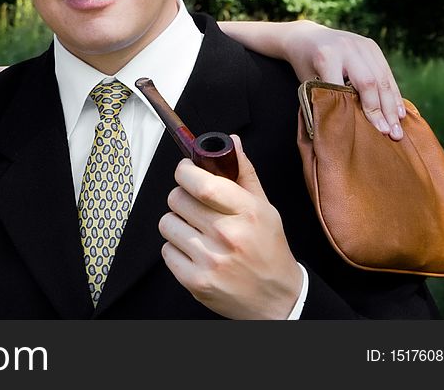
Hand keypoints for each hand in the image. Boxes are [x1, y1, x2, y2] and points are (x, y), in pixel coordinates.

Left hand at [158, 136, 302, 318]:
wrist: (277, 300)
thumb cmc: (268, 249)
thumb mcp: (265, 209)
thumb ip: (244, 174)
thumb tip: (231, 142)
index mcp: (247, 213)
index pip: (201, 183)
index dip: (185, 171)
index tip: (186, 170)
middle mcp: (228, 235)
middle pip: (177, 199)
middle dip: (182, 197)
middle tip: (194, 204)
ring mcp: (210, 260)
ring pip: (167, 223)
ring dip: (177, 223)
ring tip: (196, 230)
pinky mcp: (195, 281)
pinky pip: (166, 250)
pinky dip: (176, 249)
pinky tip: (195, 251)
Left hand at [283, 20, 405, 139]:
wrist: (305, 37)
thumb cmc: (304, 66)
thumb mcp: (308, 83)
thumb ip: (325, 101)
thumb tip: (345, 133)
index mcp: (326, 58)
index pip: (348, 89)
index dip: (365, 111)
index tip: (377, 132)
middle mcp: (346, 48)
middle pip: (370, 83)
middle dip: (383, 111)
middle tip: (392, 135)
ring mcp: (361, 44)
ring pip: (383, 78)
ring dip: (393, 105)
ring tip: (399, 127)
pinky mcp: (371, 45)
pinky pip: (386, 71)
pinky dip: (393, 92)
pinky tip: (400, 111)